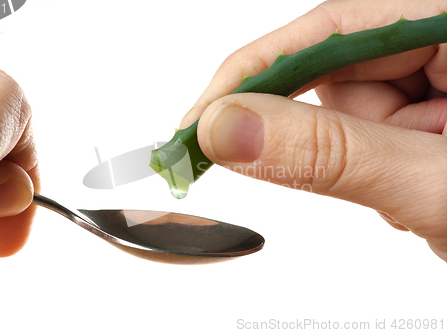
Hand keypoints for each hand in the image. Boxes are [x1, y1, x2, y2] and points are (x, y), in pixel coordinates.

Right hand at [180, 0, 446, 261]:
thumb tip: (228, 132)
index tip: (201, 119)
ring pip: (351, 106)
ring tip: (419, 189)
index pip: (332, 26)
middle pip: (339, 71)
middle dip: (330, 134)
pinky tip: (419, 182)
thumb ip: (330, 157)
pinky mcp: (434, 104)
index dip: (256, 73)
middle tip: (364, 181)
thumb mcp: (440, 189)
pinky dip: (377, 162)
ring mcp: (444, 71)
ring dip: (362, 155)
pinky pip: (371, 125)